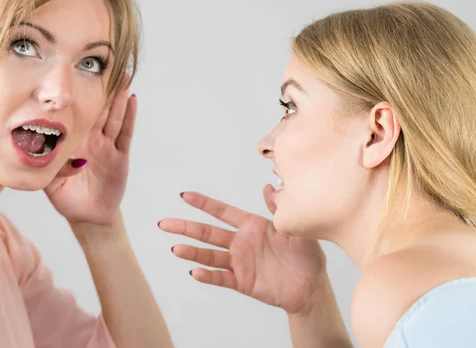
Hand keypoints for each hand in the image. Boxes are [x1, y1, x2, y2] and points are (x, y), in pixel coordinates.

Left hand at [44, 81, 135, 225]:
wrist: (86, 216)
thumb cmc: (67, 197)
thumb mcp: (50, 181)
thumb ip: (47, 166)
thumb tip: (47, 150)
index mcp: (74, 141)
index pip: (77, 112)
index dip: (80, 93)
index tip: (79, 70)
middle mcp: (92, 140)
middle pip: (99, 108)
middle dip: (104, 87)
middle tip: (108, 62)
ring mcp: (108, 147)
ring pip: (114, 116)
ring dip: (119, 96)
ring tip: (124, 74)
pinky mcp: (120, 158)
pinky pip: (125, 135)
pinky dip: (129, 117)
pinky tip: (133, 100)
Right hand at [159, 185, 326, 312]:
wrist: (312, 288)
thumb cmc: (307, 255)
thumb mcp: (295, 229)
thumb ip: (278, 209)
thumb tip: (268, 186)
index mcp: (252, 226)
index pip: (222, 212)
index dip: (203, 203)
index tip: (184, 195)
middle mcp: (240, 242)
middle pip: (207, 233)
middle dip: (185, 227)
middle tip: (164, 223)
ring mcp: (239, 262)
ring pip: (209, 255)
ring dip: (192, 252)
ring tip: (175, 249)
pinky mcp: (241, 281)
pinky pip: (221, 277)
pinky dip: (207, 275)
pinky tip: (194, 271)